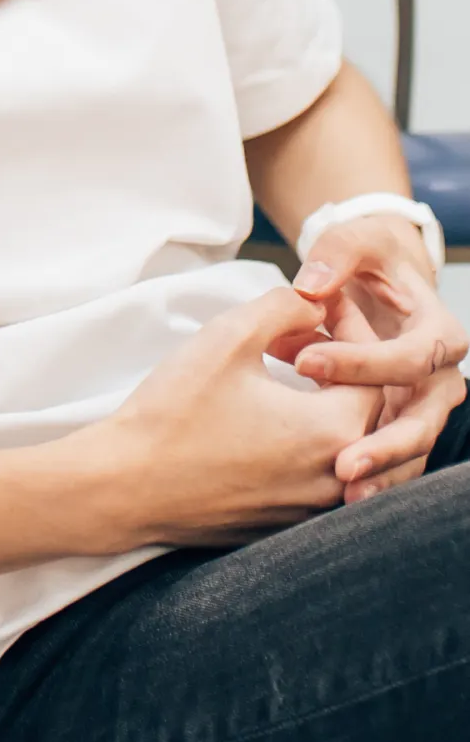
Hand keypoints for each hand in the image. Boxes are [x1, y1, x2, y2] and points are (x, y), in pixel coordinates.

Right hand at [79, 288, 383, 548]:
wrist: (127, 486)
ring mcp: (310, 508)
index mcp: (333, 431)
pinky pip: (314, 473)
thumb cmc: (175, 411)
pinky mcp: (283, 522)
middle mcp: (336, 477)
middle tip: (295, 336)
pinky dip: (303, 439)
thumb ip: (283, 307)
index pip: (373, 370)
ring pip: (341, 443)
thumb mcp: (227, 337)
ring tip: (281, 373)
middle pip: (362, 409)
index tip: (318, 307)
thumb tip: (316, 304)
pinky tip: (263, 416)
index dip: (349, 330)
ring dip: (320, 403)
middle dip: (336, 365)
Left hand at [283, 218, 467, 503]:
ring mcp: (421, 405)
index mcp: (438, 332)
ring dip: (383, 473)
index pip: (407, 357)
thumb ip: (335, 255)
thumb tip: (310, 286)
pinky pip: (394, 457)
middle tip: (344, 465)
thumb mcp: (354, 241)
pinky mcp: (399, 422)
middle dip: (386, 445)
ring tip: (346, 495)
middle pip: (424, 419)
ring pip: (412, 448)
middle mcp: (439, 376)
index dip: (359, 361)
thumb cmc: (366, 258)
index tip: (303, 362)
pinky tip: (340, 500)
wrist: (379, 278)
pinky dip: (373, 476)